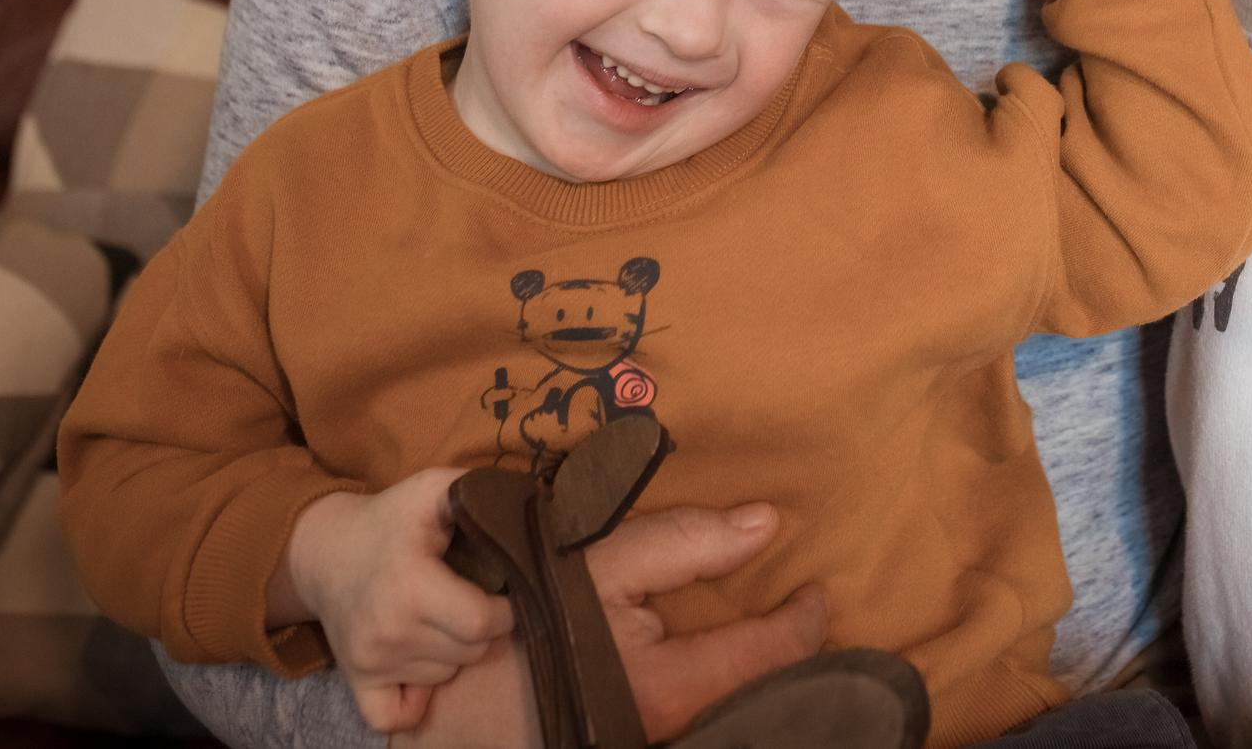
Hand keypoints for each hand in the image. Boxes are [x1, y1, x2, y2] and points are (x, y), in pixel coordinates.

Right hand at [282, 470, 514, 732]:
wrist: (324, 551)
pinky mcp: (357, 680)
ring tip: (438, 615)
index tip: (502, 590)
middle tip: (467, 597)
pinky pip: (396, 715)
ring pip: (446, 675)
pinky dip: (416, 698)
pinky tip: (419, 664)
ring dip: (453, 651)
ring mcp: (371, 661)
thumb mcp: (432, 489)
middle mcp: (389, 631)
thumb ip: (477, 491)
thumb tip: (524, 506)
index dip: (505, 609)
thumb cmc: (390, 519)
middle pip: (470, 652)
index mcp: (411, 586)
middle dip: (481, 627)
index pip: (481, 623)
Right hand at [396, 502, 827, 748]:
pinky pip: (684, 717)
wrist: (435, 704)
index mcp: (672, 688)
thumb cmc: (516, 620)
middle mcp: (666, 728)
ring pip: (720, 706)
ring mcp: (640, 741)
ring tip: (753, 632)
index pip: (771, 655)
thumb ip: (684, 543)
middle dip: (779, 653)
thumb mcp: (596, 563)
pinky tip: (699, 661)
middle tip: (791, 612)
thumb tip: (765, 524)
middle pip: (752, 691)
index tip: (816, 591)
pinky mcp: (615, 742)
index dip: (803, 619)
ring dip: (741, 671)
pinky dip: (705, 688)